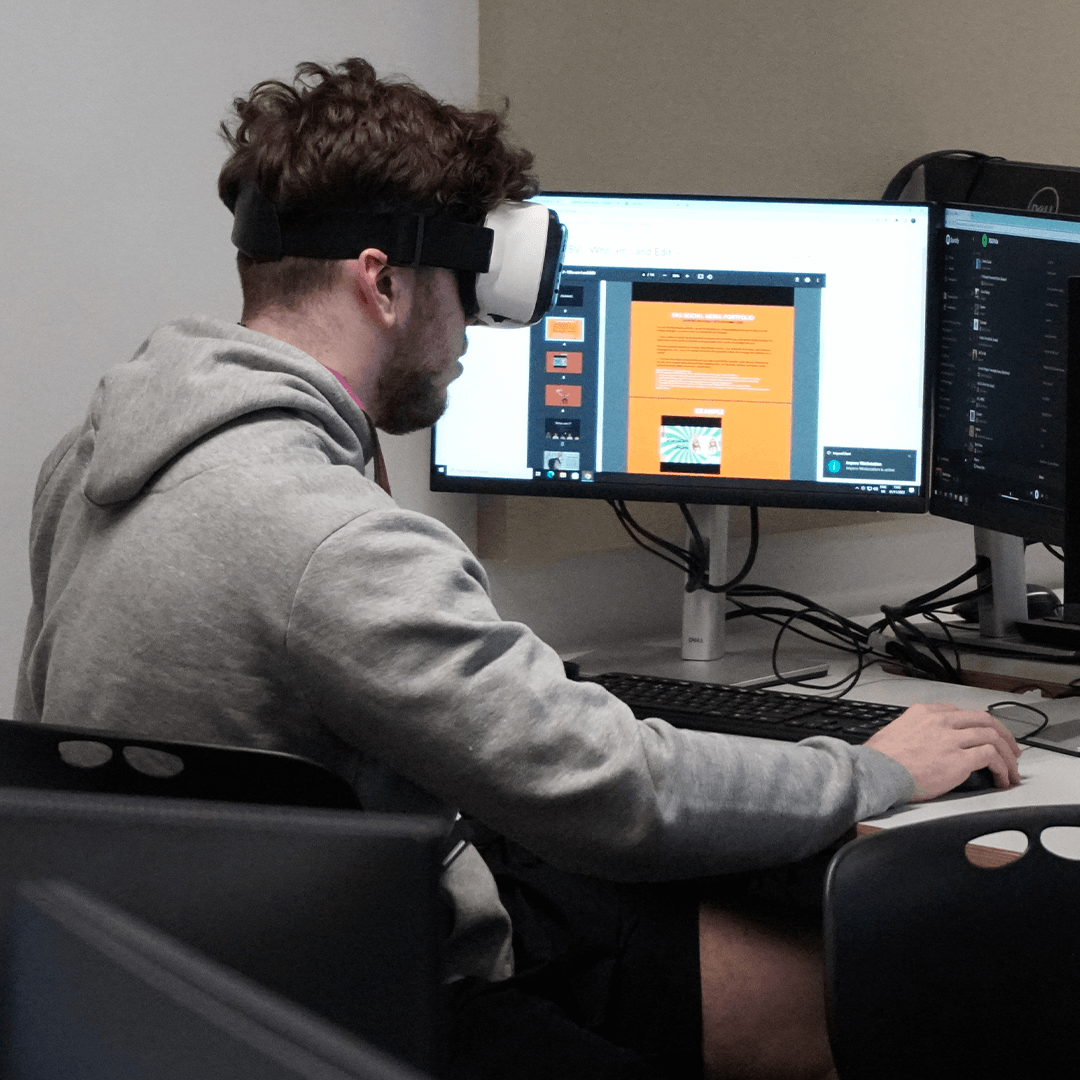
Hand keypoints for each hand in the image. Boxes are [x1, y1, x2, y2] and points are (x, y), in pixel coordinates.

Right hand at [864, 702, 1022, 801]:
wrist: (876, 770)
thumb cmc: (880, 758)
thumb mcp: (896, 731)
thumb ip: (915, 730)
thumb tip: (923, 742)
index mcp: (924, 713)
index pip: (961, 712)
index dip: (979, 725)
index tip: (985, 735)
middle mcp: (941, 721)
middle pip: (984, 720)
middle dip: (1003, 735)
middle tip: (1011, 749)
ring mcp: (951, 739)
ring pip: (992, 737)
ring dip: (1007, 754)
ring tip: (1012, 769)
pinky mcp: (958, 759)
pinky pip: (991, 757)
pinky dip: (1002, 768)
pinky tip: (1002, 778)